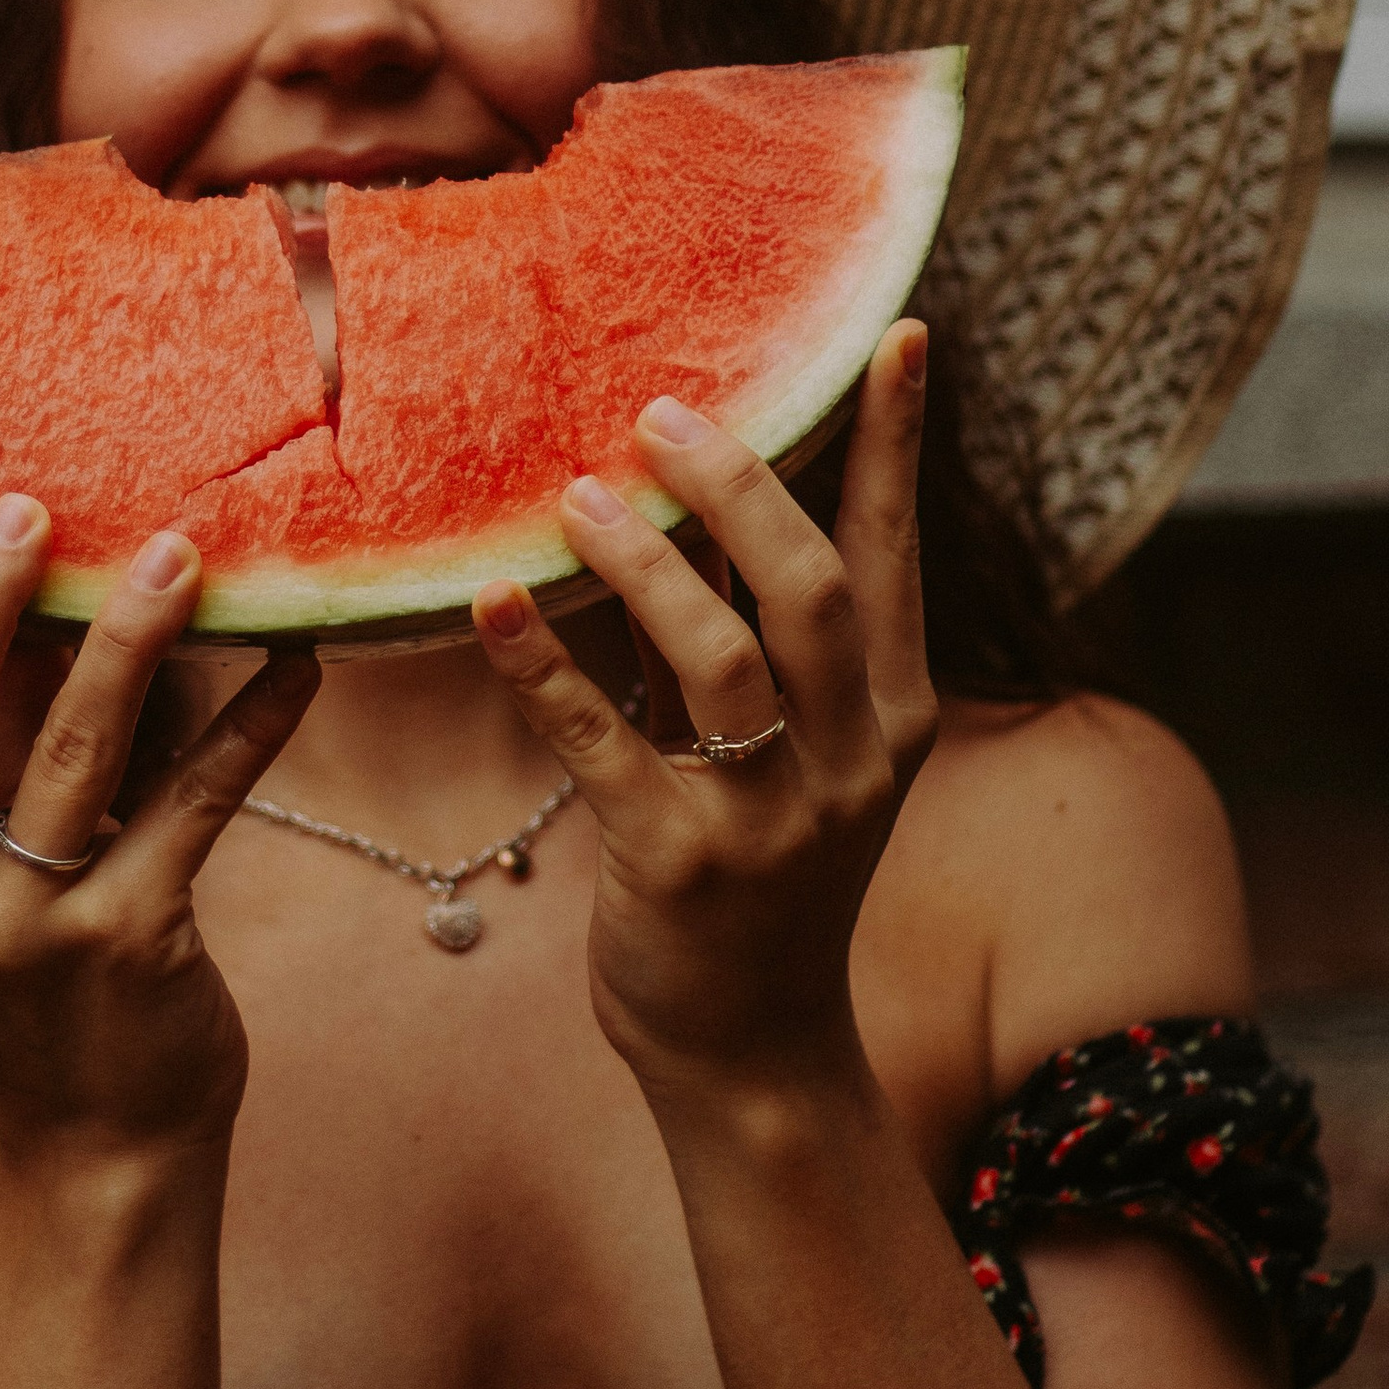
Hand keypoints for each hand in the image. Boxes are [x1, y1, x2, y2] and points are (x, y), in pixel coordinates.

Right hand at [0, 499, 318, 1169]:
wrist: (103, 1138)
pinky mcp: (131, 943)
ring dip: (127, 641)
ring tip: (172, 553)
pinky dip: (248, 727)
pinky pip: (194, 804)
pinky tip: (296, 664)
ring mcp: (26, 929)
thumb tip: (32, 581)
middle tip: (22, 509)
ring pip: (73, 752)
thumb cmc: (34, 967)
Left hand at [470, 323, 935, 1108]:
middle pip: (810, 589)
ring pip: (721, 658)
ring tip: (578, 496)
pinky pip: (603, 744)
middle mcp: (851, 760)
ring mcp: (772, 820)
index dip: (896, 444)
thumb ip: (750, 638)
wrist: (755, 1054)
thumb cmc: (762, 876)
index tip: (899, 334)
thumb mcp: (793, 754)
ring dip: (646, 564)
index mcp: (895, 716)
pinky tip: (488, 605)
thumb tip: (680, 496)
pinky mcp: (680, 867)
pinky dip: (542, 667)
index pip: (895, 554)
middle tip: (663, 414)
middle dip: (739, 488)